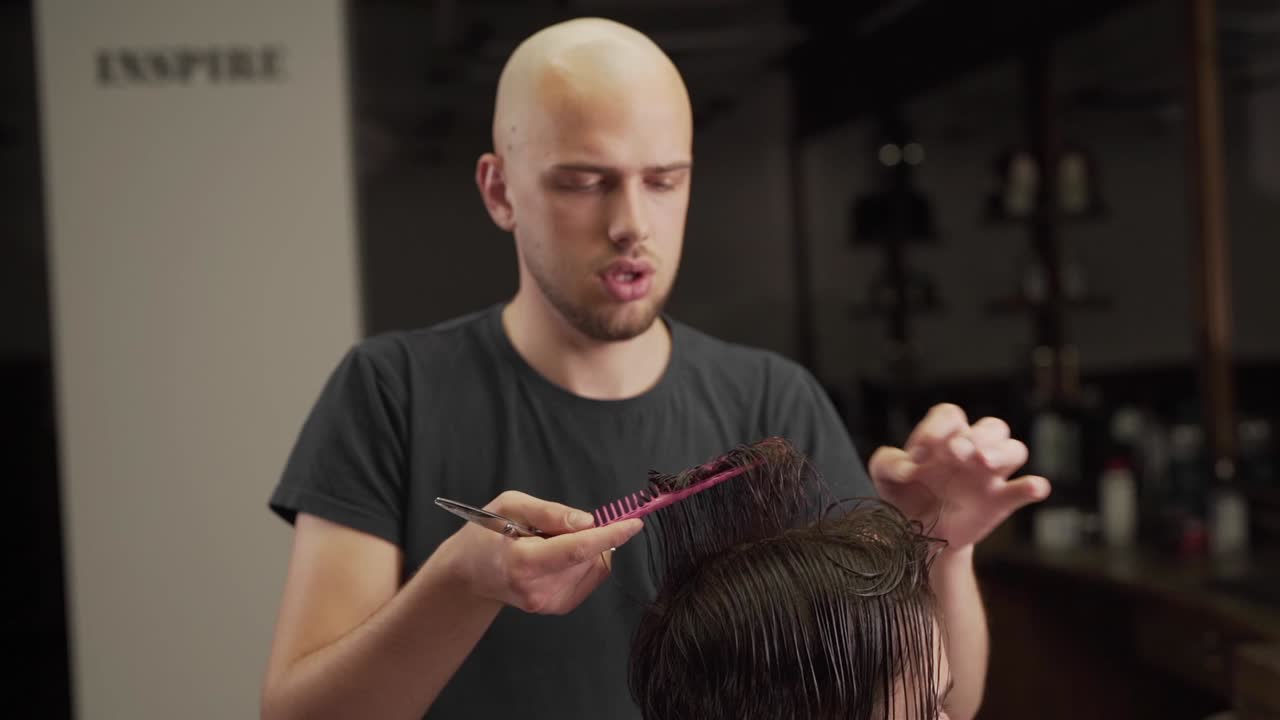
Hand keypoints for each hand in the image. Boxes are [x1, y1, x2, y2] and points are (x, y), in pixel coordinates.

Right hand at [441, 490, 643, 614]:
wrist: (470, 573)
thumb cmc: (486, 533)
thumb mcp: (510, 506)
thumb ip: (549, 512)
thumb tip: (588, 522)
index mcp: (523, 562)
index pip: (577, 550)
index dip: (609, 535)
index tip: (634, 523)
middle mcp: (538, 589)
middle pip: (588, 556)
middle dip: (588, 534)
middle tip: (552, 527)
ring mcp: (548, 603)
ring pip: (593, 566)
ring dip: (584, 548)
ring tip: (547, 544)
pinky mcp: (558, 608)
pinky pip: (590, 577)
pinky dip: (584, 561)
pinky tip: (557, 557)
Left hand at [869, 403, 1050, 549]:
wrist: (915, 534)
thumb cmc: (904, 494)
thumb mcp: (884, 475)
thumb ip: (886, 462)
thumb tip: (906, 468)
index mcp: (944, 437)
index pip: (950, 416)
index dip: (935, 428)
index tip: (918, 454)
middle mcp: (972, 450)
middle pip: (991, 426)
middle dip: (975, 436)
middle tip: (956, 452)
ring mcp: (989, 475)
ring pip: (1014, 449)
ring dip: (1000, 452)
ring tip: (982, 462)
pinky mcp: (1001, 501)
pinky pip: (1025, 489)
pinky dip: (1033, 486)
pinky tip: (1034, 487)